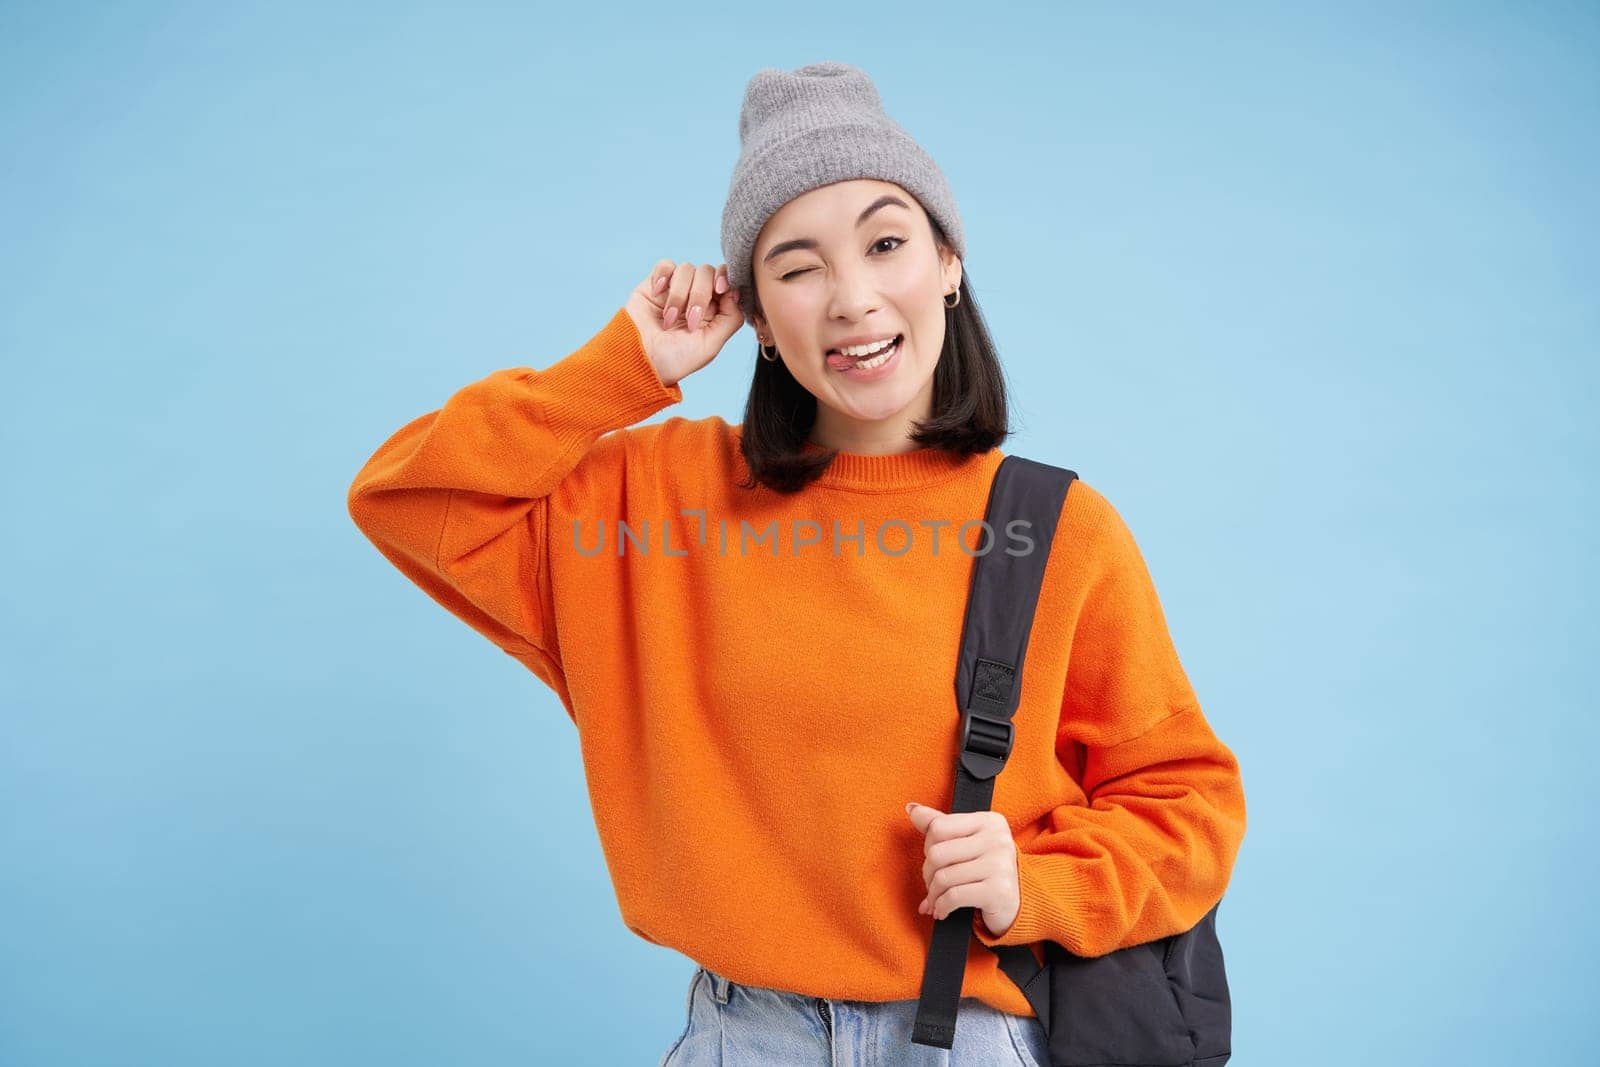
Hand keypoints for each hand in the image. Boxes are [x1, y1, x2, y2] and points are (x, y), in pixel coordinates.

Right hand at [624, 260, 745, 388]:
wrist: (639, 361)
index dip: (727, 279)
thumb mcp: (711, 345)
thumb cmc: (675, 360)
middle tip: (690, 321)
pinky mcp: (655, 284)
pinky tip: (658, 293)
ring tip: (669, 320)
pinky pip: (665, 265)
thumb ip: (730, 318)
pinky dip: (663, 276)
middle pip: (708, 272)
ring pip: (687, 269)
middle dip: (700, 295)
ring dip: (680, 294)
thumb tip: (736, 290)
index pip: (727, 280)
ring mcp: (676, 289)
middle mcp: (696, 297)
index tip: (721, 290)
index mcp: (714, 311)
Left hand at [906, 802, 1020, 938]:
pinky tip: (942, 911)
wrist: (1017, 904)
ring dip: (933, 895)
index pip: (938, 827)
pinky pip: (954, 897)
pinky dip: (941, 907)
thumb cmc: (987, 871)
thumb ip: (939, 824)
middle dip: (928, 874)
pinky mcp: (999, 890)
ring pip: (943, 877)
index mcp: (989, 821)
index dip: (928, 847)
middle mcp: (998, 839)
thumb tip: (912, 809)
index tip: (935, 861)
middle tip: (933, 885)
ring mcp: (1000, 864)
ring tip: (935, 901)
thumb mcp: (966, 843)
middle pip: (937, 853)